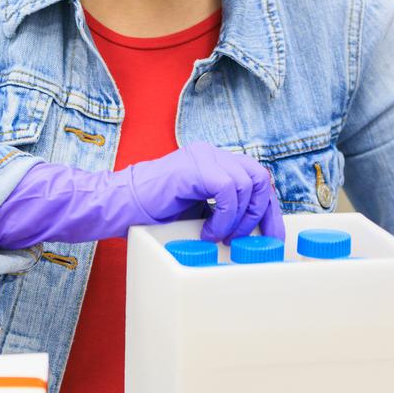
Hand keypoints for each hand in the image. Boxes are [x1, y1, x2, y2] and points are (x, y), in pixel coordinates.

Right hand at [128, 143, 283, 242]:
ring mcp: (202, 156)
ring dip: (238, 218)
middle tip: (244, 239)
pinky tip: (209, 230)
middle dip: (260, 213)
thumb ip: (225, 211)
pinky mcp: (193, 167)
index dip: (269, 210)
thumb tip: (254, 232)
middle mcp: (212, 154)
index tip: (272, 237)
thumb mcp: (200, 212)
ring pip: (246, 183)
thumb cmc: (155, 212)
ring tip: (219, 236)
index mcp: (216, 162)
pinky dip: (225, 215)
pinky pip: (226, 189)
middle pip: (259, 177)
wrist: (121, 205)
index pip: (257, 179)